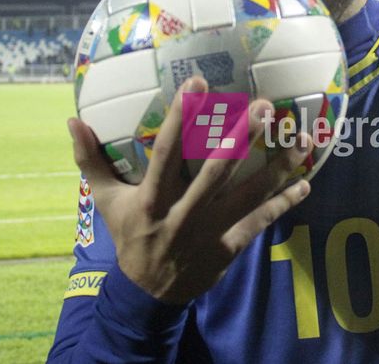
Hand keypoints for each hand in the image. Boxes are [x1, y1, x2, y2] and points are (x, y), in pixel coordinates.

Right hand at [69, 76, 311, 303]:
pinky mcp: (229, 248)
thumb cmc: (129, 235)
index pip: (167, 152)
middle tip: (266, 106)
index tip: (198, 83)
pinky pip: (260, 222)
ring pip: (248, 194)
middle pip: (216, 171)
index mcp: (151, 197)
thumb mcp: (105, 200)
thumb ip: (90, 160)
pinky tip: (305, 183)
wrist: (147, 294)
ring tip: (300, 138)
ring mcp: (209, 231)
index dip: (182, 117)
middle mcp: (183, 213)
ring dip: (277, 166)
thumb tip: (72, 120)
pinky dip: (284, 203)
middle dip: (242, 136)